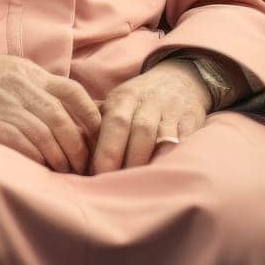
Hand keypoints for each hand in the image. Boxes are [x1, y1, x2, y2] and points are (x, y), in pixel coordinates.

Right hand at [0, 48, 101, 172]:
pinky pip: (22, 145)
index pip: (72, 91)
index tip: (99, 135)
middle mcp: (21, 86)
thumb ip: (37, 85)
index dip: (91, 115)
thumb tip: (68, 110)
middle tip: (85, 164)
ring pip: (45, 135)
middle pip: (62, 119)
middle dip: (78, 145)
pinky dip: (37, 159)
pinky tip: (42, 169)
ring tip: (66, 171)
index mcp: (30, 72)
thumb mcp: (10, 69)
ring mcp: (5, 105)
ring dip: (60, 157)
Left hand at [89, 58, 210, 174]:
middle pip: (138, 131)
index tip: (97, 174)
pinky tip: (165, 174)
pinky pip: (184, 140)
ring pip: (161, 137)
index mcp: (123, 98)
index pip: (114, 123)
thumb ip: (95, 123)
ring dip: (149, 162)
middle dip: (127, 160)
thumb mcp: (116, 102)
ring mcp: (171, 111)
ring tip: (138, 185)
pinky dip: (174, 156)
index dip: (107, 150)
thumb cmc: (138, 99)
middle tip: (116, 186)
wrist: (179, 79)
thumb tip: (72, 150)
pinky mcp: (192, 120)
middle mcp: (147, 102)